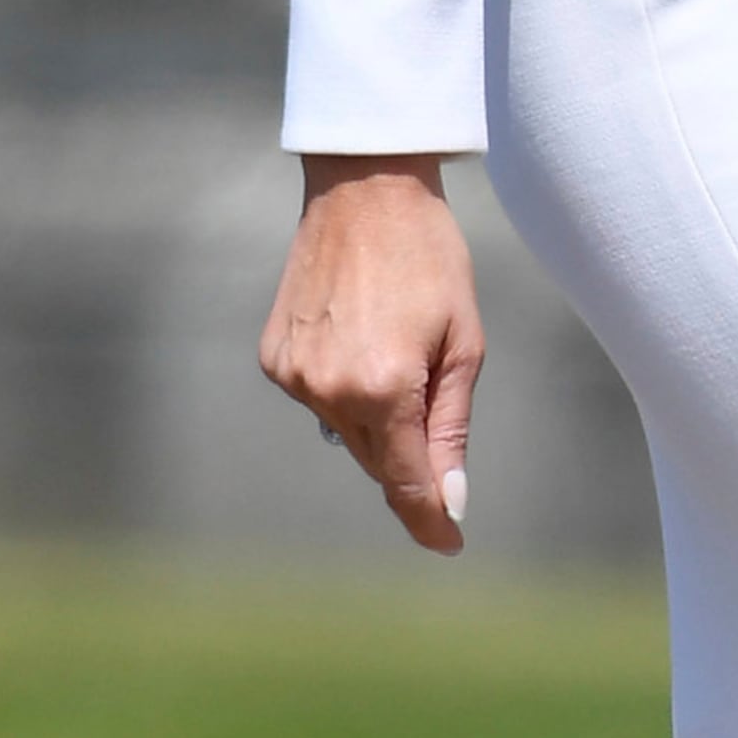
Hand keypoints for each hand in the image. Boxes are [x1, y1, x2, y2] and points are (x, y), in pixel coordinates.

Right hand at [260, 159, 484, 552]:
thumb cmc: (430, 260)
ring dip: (376, 416)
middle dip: (409, 452)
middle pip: (375, 460)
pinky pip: (318, 398)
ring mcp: (293, 376)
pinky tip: (360, 335)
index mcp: (383, 390)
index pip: (405, 482)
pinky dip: (344, 388)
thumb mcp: (464, 344)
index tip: (449, 545)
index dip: (429, 520)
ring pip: (345, 432)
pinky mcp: (273, 358)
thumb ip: (451, 429)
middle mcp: (328, 391)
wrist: (364, 192)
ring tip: (396, 344)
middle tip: (433, 388)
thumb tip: (448, 500)